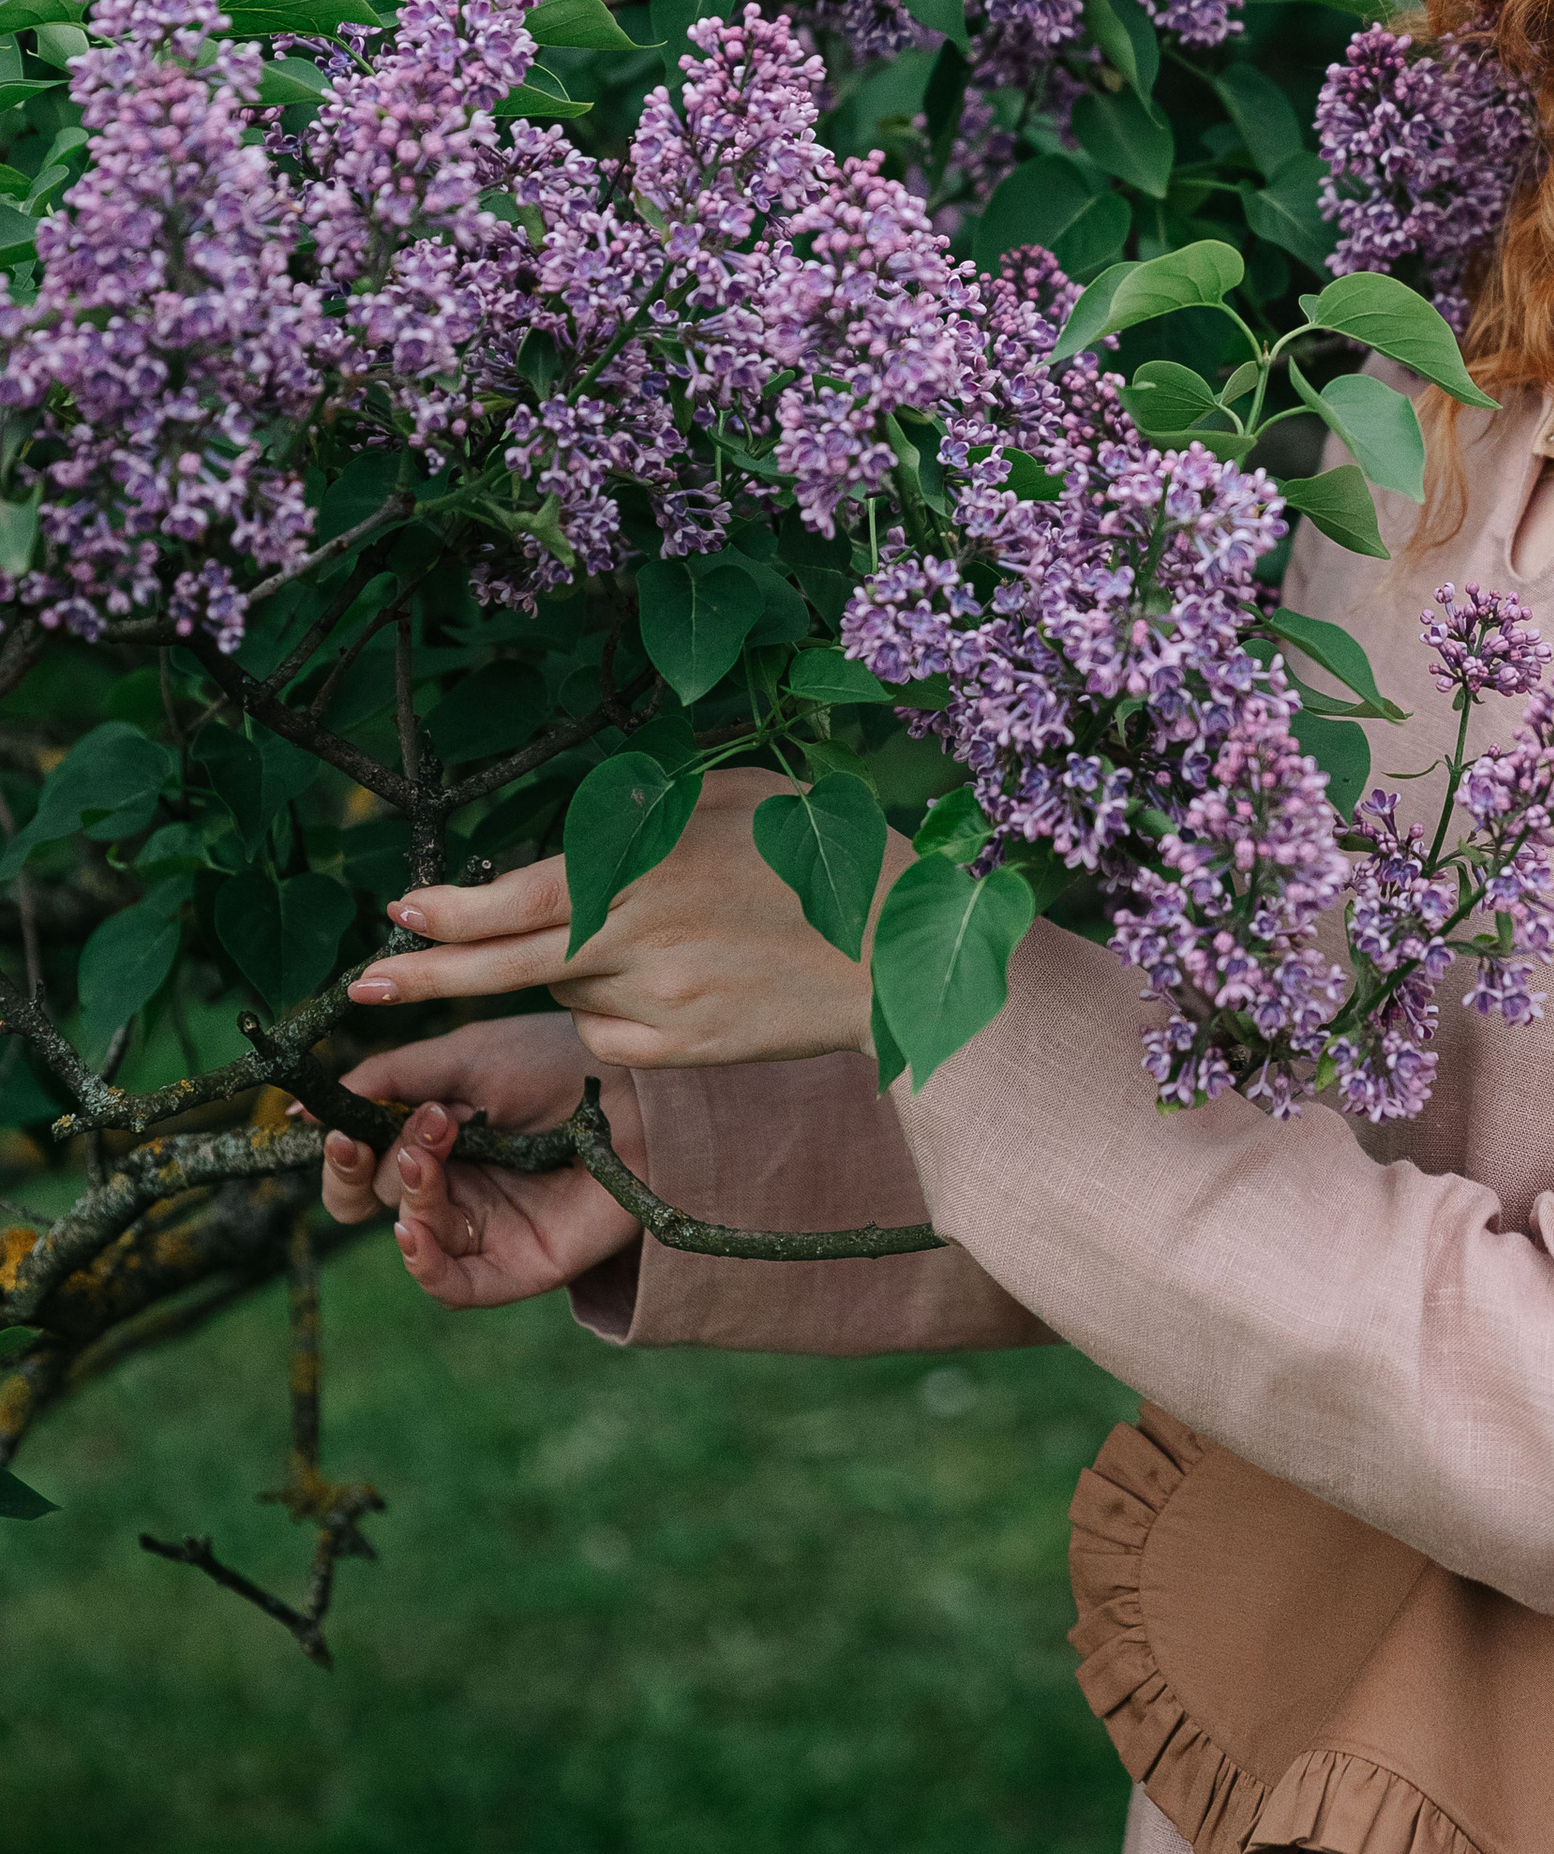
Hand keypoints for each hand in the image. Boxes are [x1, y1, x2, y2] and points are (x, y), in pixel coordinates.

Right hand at [309, 1013, 639, 1310]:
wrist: (644, 1091)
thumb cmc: (560, 1063)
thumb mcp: (466, 1058)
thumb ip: (390, 1080)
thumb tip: (303, 1106)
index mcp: (433, 1137)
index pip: (359, 1162)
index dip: (339, 1149)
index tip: (333, 1123)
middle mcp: (451, 1186)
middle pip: (370, 1202)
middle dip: (363, 1168)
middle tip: (385, 1134)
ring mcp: (482, 1229)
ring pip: (410, 1231)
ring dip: (406, 1189)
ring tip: (431, 1145)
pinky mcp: (516, 1266)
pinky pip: (451, 1285)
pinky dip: (423, 1262)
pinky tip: (413, 1227)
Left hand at [344, 764, 880, 1073]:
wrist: (890, 955)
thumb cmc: (813, 856)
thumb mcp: (727, 798)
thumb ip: (640, 821)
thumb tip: (567, 844)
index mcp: (646, 870)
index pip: (520, 899)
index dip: (451, 914)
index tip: (400, 915)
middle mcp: (639, 942)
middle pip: (508, 968)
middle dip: (427, 977)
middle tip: (364, 987)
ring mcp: (657, 1007)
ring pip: (568, 995)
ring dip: (576, 971)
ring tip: (662, 940)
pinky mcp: (678, 1054)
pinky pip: (608, 1038)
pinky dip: (616, 1014)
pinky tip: (680, 986)